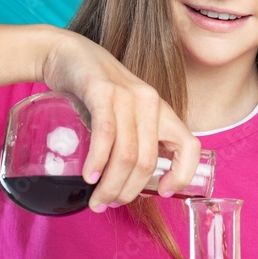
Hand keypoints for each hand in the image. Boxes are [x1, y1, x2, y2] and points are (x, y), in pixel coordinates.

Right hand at [42, 30, 200, 209]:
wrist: (67, 54)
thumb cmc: (94, 93)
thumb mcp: (123, 117)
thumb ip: (132, 141)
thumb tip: (131, 183)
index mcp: (161, 111)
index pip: (190, 146)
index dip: (183, 174)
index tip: (163, 192)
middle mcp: (150, 103)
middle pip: (148, 161)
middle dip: (128, 191)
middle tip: (108, 204)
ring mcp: (127, 96)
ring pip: (127, 154)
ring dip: (110, 184)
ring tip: (96, 199)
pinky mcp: (102, 91)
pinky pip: (106, 134)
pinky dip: (98, 161)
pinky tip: (89, 177)